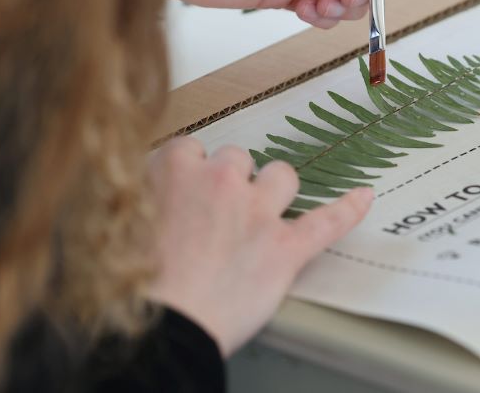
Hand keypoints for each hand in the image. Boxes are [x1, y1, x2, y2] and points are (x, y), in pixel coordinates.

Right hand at [147, 137, 372, 356]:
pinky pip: (328, 220)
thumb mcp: (116, 227)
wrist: (162, 328)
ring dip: (274, 189)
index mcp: (174, 171)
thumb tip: (146, 192)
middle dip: (230, 181)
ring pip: (280, 175)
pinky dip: (348, 209)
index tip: (186, 192)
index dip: (190, 173)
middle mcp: (220, 182)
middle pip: (236, 159)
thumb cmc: (132, 286)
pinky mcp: (285, 248)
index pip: (189, 150)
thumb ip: (139, 198)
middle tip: (218, 214)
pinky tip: (364, 197)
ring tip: (265, 210)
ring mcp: (258, 213)